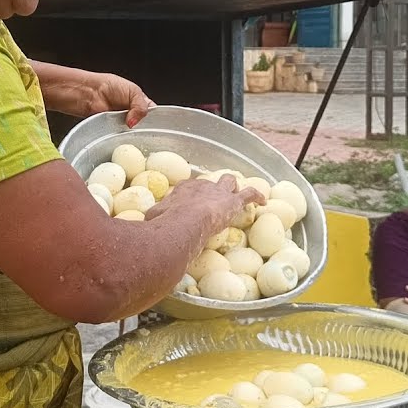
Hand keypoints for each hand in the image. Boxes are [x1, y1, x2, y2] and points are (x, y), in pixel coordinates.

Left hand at [85, 73, 154, 127]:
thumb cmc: (110, 86)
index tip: (151, 122)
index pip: (154, 114)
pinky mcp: (115, 130)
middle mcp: (134, 114)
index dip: (154, 119)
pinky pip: (121, 136)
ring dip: (131, 131)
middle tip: (137, 122)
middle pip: (145, 126)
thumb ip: (140, 107)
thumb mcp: (134, 92)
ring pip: (133, 132)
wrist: (91, 93)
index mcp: (142, 103)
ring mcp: (124, 123)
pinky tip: (119, 130)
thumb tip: (135, 122)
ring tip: (126, 125)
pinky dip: (121, 134)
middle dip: (142, 126)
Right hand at [145, 175, 265, 231]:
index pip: (188, 188)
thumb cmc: (167, 222)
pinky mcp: (233, 202)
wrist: (185, 223)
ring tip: (236, 195)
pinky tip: (264, 201)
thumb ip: (153, 219)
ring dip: (233, 188)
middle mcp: (201, 186)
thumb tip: (143, 224)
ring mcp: (218, 192)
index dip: (191, 195)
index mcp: (183, 189)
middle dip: (212, 189)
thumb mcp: (153, 219)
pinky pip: (249, 194)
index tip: (190, 204)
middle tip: (213, 200)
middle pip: (209, 183)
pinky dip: (257, 196)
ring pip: (229, 182)